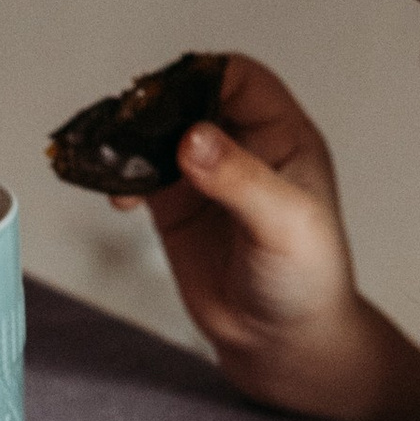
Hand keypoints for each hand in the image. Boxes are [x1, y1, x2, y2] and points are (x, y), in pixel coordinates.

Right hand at [136, 56, 392, 419]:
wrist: (284, 344)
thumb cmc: (308, 282)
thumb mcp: (284, 225)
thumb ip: (240, 179)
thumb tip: (192, 137)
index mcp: (283, 136)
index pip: (240, 78)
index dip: (204, 76)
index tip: (168, 97)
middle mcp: (242, 147)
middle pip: (189, 97)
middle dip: (155, 104)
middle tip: (127, 123)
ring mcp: (205, 176)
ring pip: (157, 132)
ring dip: (129, 139)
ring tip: (111, 157)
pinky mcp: (175, 207)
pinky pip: (138, 173)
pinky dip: (119, 175)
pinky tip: (119, 197)